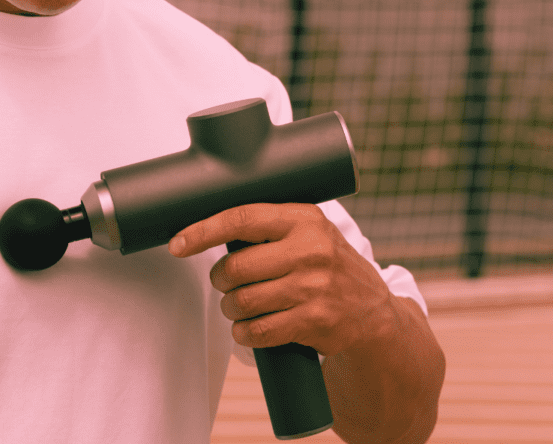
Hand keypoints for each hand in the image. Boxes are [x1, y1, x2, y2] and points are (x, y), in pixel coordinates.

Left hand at [168, 203, 392, 357]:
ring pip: (243, 301)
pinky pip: (258, 331)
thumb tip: (209, 228)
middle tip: (226, 284)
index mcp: (305, 219)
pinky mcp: (314, 320)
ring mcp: (314, 287)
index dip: (204, 231)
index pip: (243, 218)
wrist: (374, 311)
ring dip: (231, 309)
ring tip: (240, 306)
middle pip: (236, 267)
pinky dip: (244, 333)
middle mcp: (311, 250)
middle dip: (221, 280)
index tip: (178, 243)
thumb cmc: (330, 266)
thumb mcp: (311, 232)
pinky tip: (249, 328)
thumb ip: (272, 227)